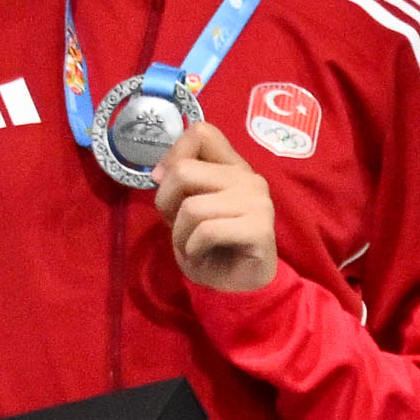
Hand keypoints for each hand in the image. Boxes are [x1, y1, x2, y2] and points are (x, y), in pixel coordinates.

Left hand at [153, 121, 278, 295]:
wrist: (239, 287)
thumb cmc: (210, 246)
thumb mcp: (185, 206)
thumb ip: (180, 181)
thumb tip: (159, 173)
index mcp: (232, 167)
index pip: (201, 132)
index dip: (174, 154)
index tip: (166, 182)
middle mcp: (249, 178)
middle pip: (184, 171)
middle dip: (166, 202)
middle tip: (176, 226)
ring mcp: (258, 202)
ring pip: (192, 207)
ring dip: (179, 234)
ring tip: (190, 247)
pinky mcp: (260, 228)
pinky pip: (207, 231)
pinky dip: (193, 248)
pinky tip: (200, 256)